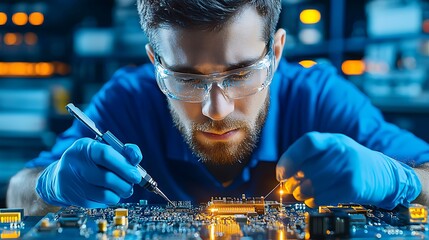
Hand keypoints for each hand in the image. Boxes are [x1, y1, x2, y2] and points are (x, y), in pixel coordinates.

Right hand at [36, 138, 141, 207]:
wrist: (60, 176)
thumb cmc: (89, 160)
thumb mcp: (102, 147)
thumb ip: (122, 150)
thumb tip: (136, 158)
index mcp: (84, 147)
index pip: (105, 154)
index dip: (124, 165)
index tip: (136, 174)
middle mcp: (76, 165)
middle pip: (107, 178)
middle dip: (126, 183)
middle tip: (133, 183)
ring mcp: (74, 183)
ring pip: (106, 194)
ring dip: (120, 193)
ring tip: (123, 188)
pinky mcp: (75, 198)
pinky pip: (100, 203)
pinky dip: (111, 199)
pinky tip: (110, 192)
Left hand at [276, 132, 420, 208]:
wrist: (383, 174)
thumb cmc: (349, 162)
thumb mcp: (333, 150)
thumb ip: (310, 157)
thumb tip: (283, 174)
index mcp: (333, 139)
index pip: (308, 142)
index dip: (290, 158)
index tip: (281, 173)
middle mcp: (342, 151)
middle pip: (308, 167)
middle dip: (293, 181)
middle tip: (289, 187)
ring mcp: (349, 168)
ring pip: (314, 184)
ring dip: (301, 193)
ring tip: (300, 194)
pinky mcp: (353, 187)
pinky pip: (324, 196)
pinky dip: (313, 200)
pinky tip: (312, 199)